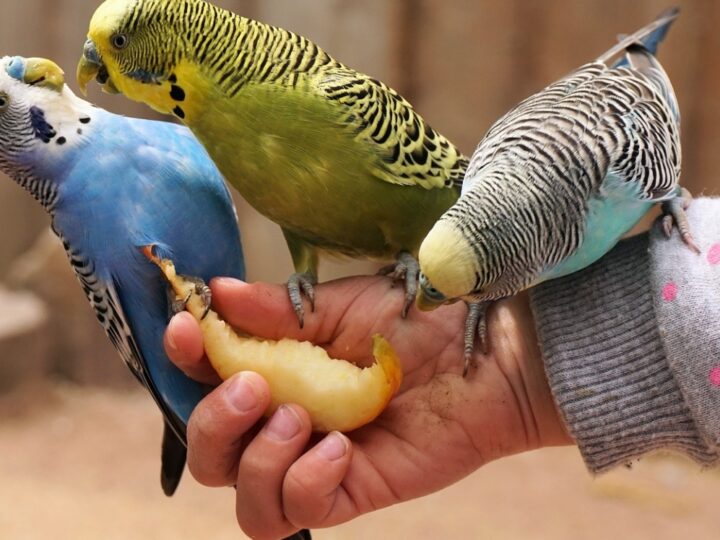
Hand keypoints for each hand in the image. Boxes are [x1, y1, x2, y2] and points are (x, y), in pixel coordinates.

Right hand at [164, 276, 570, 538]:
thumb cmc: (414, 320)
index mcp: (275, 370)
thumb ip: (278, 310)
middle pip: (209, 452)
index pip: (204, 378)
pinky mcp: (351, 490)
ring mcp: (314, 461)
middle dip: (215, 422)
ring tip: (304, 417)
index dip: (184, 361)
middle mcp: (284, 420)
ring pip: (243, 498)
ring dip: (257, 458)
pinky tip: (339, 448)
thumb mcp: (341, 306)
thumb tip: (218, 291)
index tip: (189, 330)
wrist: (481, 353)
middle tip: (257, 386)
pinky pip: (297, 512)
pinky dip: (303, 482)